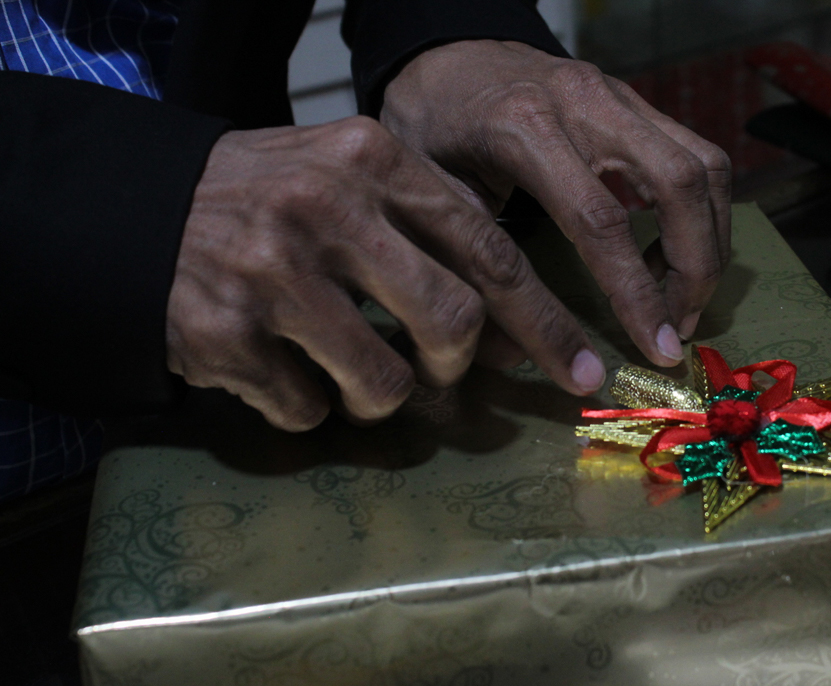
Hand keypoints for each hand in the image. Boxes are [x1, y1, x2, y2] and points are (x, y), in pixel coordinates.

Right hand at [167, 117, 604, 430]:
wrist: (137, 208)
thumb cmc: (273, 199)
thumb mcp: (353, 179)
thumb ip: (434, 233)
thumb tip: (517, 332)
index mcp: (372, 158)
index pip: (489, 249)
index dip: (543, 320)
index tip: (578, 370)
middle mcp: (325, 208)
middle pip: (451, 320)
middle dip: (456, 364)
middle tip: (439, 372)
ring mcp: (270, 273)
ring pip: (385, 383)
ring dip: (380, 397)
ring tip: (349, 373)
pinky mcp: (223, 336)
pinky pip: (308, 410)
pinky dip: (308, 406)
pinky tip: (281, 368)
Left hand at [380, 40, 731, 367]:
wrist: (445, 55)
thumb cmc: (432, 128)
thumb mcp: (431, 196)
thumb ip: (472, 262)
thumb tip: (513, 351)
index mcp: (524, 128)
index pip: (601, 221)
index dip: (638, 293)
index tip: (659, 347)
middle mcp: (585, 102)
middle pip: (679, 185)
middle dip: (696, 268)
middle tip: (681, 328)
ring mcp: (619, 95)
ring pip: (705, 166)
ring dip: (711, 239)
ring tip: (683, 295)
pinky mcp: (637, 101)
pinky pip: (697, 154)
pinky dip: (703, 210)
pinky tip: (675, 248)